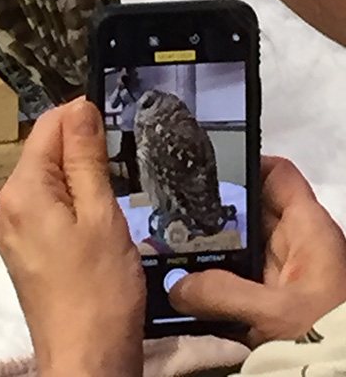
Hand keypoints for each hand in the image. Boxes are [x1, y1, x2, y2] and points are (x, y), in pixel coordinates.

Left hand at [0, 98, 144, 376]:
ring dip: (78, 179)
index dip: (80, 117)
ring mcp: (12, 231)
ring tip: (111, 199)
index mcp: (22, 190)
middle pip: (44, 153)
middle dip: (80, 151)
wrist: (86, 361)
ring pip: (47, 181)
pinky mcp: (24, 252)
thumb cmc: (100, 288)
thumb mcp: (101, 213)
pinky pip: (46, 209)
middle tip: (119, 171)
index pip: (47, 127)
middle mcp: (7, 205)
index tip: (114, 125)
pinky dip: (71, 204)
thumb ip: (86, 156)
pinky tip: (95, 223)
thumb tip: (79, 106)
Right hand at [170, 157, 345, 346]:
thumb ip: (222, 292)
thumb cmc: (326, 333)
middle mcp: (296, 243)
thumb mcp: (275, 313)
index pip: (278, 175)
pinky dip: (216, 279)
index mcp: (308, 228)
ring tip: (170, 247)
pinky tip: (185, 283)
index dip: (245, 163)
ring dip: (211, 250)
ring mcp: (285, 273)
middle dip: (214, 210)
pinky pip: (240, 278)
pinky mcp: (275, 301)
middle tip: (172, 212)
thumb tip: (176, 285)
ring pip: (242, 245)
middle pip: (251, 209)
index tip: (206, 169)